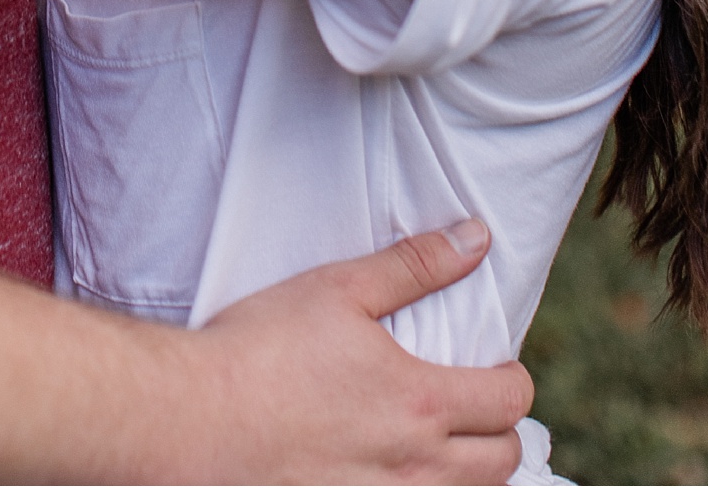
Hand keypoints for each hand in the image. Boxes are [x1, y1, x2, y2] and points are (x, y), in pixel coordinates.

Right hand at [185, 221, 532, 484]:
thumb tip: (476, 237)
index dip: (512, 380)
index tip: (495, 367)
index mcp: (420, 400)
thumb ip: (414, 265)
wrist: (196, 421)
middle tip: (471, 406)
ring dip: (470, 472)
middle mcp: (416, 466)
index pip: (509, 401)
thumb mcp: (338, 289)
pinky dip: (425, 493)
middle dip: (500, 431)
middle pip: (503, 463)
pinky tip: (396, 471)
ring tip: (441, 443)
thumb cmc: (263, 348)